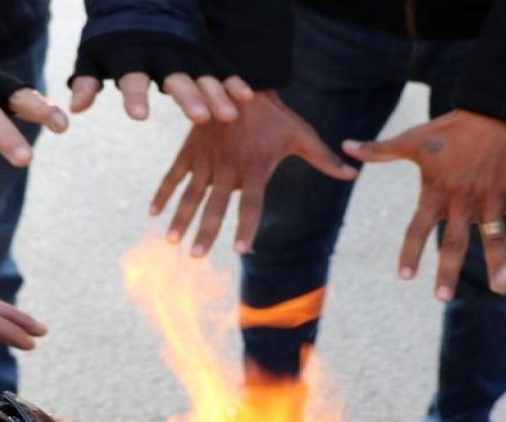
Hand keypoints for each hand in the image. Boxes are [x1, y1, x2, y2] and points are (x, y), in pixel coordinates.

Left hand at [69, 32, 252, 122]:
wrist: (140, 5)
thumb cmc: (111, 41)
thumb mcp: (92, 56)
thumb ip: (86, 82)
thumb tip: (75, 109)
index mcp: (131, 55)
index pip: (133, 77)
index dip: (135, 96)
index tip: (139, 116)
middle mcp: (162, 54)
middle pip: (177, 78)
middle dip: (189, 97)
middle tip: (200, 118)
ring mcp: (186, 54)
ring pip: (204, 75)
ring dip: (217, 94)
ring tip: (228, 115)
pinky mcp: (202, 55)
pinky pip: (220, 68)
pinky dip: (233, 80)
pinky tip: (246, 96)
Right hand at [150, 91, 356, 254]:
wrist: (240, 80)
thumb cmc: (275, 113)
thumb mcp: (301, 134)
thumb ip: (323, 158)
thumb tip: (351, 175)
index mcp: (255, 168)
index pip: (251, 205)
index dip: (246, 228)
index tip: (241, 250)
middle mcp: (228, 168)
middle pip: (216, 206)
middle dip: (205, 232)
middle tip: (196, 256)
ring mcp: (207, 159)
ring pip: (191, 194)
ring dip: (181, 219)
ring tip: (172, 242)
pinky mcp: (191, 149)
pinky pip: (174, 174)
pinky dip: (163, 193)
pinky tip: (153, 213)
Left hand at [343, 110, 505, 300]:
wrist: (496, 110)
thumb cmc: (452, 128)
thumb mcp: (413, 140)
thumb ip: (380, 150)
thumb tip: (346, 146)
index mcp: (437, 192)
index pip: (417, 228)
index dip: (411, 252)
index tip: (405, 276)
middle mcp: (463, 201)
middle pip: (453, 244)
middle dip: (447, 272)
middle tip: (441, 298)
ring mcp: (492, 200)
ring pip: (494, 240)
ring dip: (496, 266)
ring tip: (498, 288)